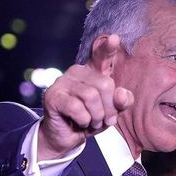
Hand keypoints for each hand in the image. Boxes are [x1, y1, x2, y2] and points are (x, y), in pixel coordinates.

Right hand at [39, 34, 133, 158]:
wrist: (67, 138)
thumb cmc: (90, 120)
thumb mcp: (111, 113)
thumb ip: (121, 102)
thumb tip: (122, 93)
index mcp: (93, 72)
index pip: (101, 56)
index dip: (107, 48)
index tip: (114, 38)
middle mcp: (77, 72)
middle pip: (105, 85)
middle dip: (109, 109)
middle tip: (103, 120)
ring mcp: (63, 82)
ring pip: (91, 96)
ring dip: (96, 116)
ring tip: (91, 122)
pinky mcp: (53, 96)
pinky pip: (77, 107)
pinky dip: (84, 120)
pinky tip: (79, 122)